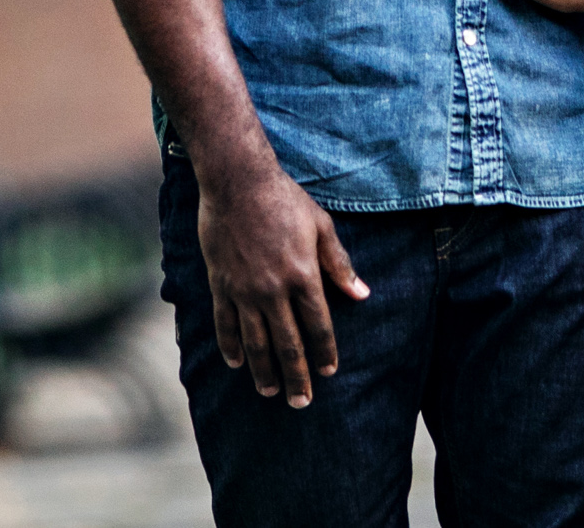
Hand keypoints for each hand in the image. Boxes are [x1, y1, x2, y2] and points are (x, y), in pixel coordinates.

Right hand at [195, 160, 368, 408]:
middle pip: (288, 343)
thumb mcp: (321, 226)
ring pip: (255, 341)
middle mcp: (274, 289)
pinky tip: (237, 364)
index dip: (325, 352)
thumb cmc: (284, 199)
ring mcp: (245, 289)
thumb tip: (362, 294)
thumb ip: (339, 264)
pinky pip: (225, 323)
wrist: (237, 181)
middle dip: (297, 375)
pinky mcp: (221, 284)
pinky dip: (231, 346)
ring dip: (264, 370)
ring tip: (271, 392)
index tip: (329, 372)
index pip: (318, 325)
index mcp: (303, 275)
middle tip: (302, 402)